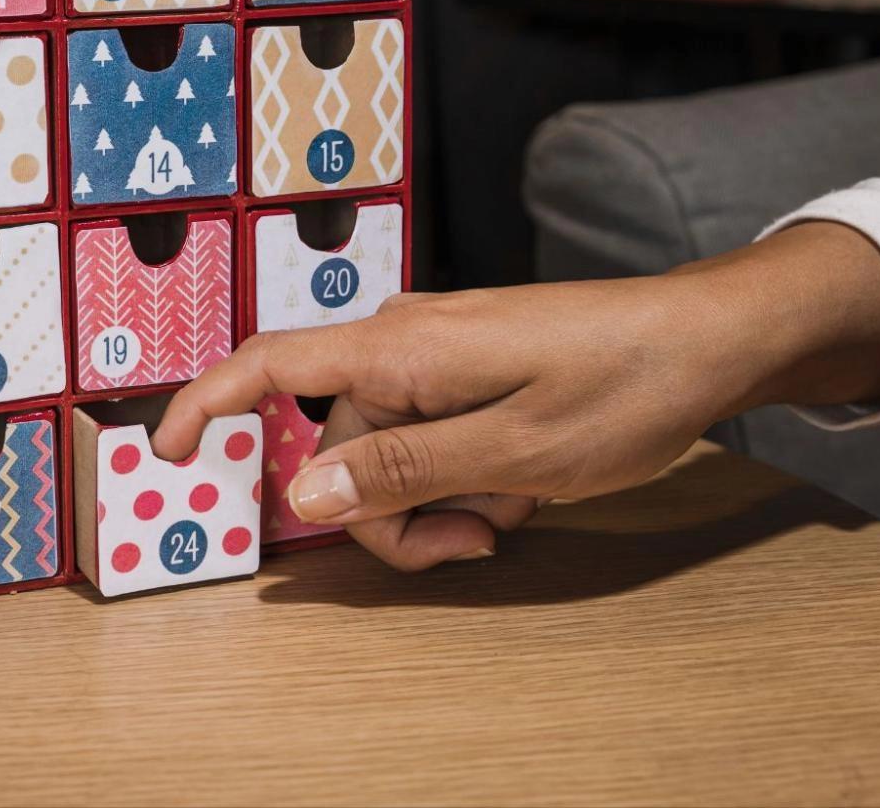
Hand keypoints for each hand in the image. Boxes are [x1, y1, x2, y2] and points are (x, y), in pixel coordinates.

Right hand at [151, 222, 879, 570]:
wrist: (711, 336)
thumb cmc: (624, 386)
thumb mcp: (516, 454)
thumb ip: (403, 471)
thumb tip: (301, 494)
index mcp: (401, 349)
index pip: (272, 365)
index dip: (208, 404)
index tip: (169, 451)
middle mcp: (403, 340)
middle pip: (339, 442)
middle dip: (388, 511)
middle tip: (475, 543)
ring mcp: (435, 351)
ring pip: (387, 449)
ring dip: (438, 497)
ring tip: (520, 502)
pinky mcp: (466, 365)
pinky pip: (430, 432)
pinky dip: (464, 473)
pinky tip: (526, 481)